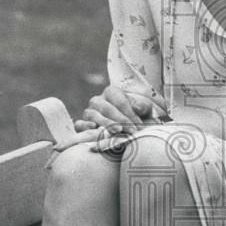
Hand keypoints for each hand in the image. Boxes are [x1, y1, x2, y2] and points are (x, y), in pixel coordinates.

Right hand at [52, 80, 170, 153]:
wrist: (130, 133)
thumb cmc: (139, 119)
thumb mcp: (146, 111)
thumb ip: (144, 107)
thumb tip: (137, 108)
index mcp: (112, 92)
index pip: (119, 101)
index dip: (129, 114)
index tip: (138, 126)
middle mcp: (98, 100)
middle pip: (106, 108)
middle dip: (120, 120)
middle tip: (131, 131)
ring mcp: (88, 112)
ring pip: (92, 115)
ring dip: (106, 124)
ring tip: (117, 132)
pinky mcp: (81, 124)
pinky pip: (79, 124)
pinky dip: (85, 127)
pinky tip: (95, 130)